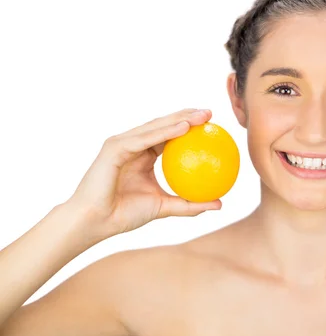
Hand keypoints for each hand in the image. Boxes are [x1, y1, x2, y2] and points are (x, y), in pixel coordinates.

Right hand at [64, 108, 220, 237]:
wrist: (95, 222)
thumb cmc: (124, 215)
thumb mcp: (164, 207)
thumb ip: (190, 204)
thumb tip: (220, 204)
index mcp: (142, 155)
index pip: (168, 135)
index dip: (188, 127)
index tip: (212, 125)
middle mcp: (132, 145)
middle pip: (163, 125)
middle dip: (187, 115)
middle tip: (210, 113)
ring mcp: (122, 144)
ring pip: (155, 127)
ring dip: (180, 118)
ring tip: (202, 115)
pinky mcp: (114, 148)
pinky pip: (145, 138)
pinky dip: (165, 132)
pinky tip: (185, 127)